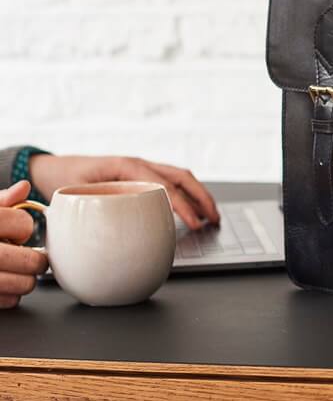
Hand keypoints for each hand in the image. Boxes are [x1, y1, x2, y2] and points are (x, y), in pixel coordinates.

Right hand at [0, 181, 48, 308]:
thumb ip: (1, 201)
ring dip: (26, 279)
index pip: (23, 223)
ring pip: (23, 284)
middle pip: (29, 260)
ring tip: (17, 272)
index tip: (16, 233)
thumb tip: (24, 187)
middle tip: (31, 258)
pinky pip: (8, 300)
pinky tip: (1, 285)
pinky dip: (10, 295)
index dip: (24, 228)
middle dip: (36, 260)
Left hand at [28, 155, 219, 230]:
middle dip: (202, 198)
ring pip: (181, 177)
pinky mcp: (141, 174)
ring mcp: (142, 167)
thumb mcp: (75, 196)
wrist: (50, 168)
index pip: (164, 186)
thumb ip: (96, 212)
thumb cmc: (62, 180)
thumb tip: (114, 236)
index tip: (195, 223)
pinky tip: (193, 209)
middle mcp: (139, 164)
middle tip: (214, 219)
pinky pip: (171, 181)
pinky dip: (188, 194)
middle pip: (181, 177)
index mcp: (126, 166)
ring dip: (199, 195)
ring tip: (212, 215)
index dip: (183, 205)